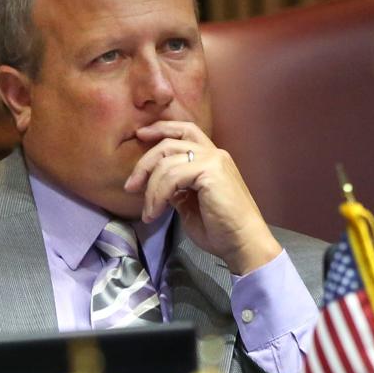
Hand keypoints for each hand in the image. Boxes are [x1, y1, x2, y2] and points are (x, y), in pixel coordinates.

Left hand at [123, 120, 281, 275]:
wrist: (242, 243)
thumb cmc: (220, 230)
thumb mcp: (190, 206)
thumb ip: (176, 190)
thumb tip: (157, 185)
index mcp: (211, 159)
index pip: (184, 132)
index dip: (161, 129)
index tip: (140, 136)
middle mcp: (214, 154)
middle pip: (169, 143)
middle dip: (145, 163)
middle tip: (131, 186)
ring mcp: (213, 160)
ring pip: (167, 161)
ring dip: (151, 189)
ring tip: (149, 212)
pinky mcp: (210, 172)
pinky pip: (172, 176)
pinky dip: (158, 195)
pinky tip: (156, 212)